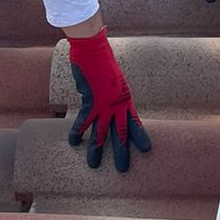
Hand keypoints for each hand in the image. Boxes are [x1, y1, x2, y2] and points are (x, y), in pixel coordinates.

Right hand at [66, 29, 150, 173]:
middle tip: (123, 169)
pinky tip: (73, 142)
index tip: (146, 150)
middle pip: (121, 133)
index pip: (135, 123)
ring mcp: (104, 104)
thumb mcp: (114, 80)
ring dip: (96, 150)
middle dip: (122, 152)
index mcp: (126, 100)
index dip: (140, 137)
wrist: (94, 50)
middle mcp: (117, 105)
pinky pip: (83, 121)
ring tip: (93, 165)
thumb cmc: (103, 61)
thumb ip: (112, 94)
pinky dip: (77, 132)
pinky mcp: (90, 101)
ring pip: (101, 133)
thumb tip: (104, 101)